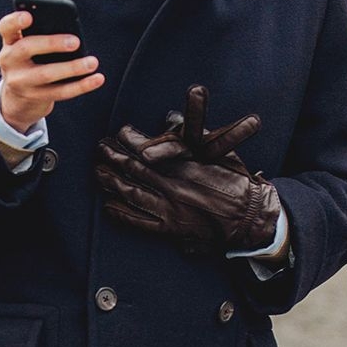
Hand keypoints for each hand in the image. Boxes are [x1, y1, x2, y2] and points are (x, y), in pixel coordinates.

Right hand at [0, 10, 103, 132]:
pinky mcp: (35, 97)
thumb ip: (42, 35)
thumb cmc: (30, 60)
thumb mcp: (28, 46)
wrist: (18, 96)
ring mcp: (20, 81)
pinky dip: (81, 86)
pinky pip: (60, 92)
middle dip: (51, 44)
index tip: (29, 16)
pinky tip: (97, 78)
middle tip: (75, 42)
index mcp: (10, 41)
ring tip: (92, 62)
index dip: (15, 21)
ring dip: (72, 68)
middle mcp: (9, 60)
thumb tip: (72, 35)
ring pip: (45, 74)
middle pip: (26, 49)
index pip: (6, 27)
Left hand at [95, 84, 281, 253]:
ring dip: (111, 182)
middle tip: (100, 149)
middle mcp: (172, 185)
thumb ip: (195, 133)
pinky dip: (121, 214)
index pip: (147, 148)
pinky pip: (139, 222)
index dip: (129, 140)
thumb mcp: (219, 150)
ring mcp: (169, 208)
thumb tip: (171, 118)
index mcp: (184, 164)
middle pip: (134, 169)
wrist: (248, 215)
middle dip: (114, 157)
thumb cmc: (235, 181)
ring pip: (131, 193)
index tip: (119, 134)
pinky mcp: (170, 228)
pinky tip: (108, 206)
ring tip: (98, 173)